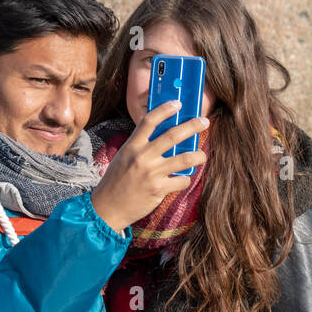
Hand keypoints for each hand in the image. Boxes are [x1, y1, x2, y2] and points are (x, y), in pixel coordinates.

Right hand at [91, 102, 208, 233]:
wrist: (108, 208)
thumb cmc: (117, 181)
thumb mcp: (125, 156)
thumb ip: (141, 146)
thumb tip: (165, 136)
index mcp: (132, 145)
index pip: (149, 120)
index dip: (165, 109)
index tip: (177, 104)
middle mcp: (142, 156)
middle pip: (172, 135)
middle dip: (192, 126)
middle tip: (204, 121)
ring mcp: (151, 173)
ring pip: (183, 159)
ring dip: (197, 155)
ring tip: (202, 154)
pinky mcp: (158, 189)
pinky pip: (181, 180)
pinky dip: (185, 179)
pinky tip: (183, 179)